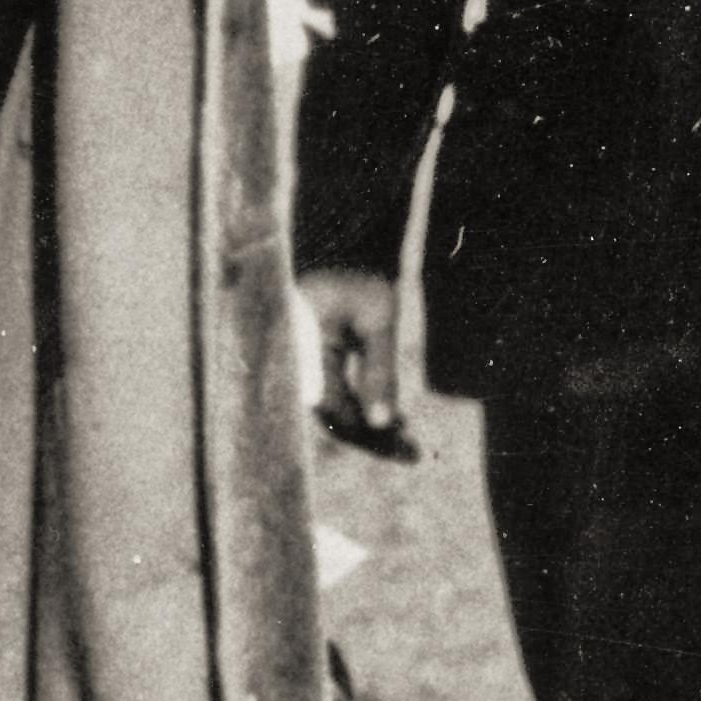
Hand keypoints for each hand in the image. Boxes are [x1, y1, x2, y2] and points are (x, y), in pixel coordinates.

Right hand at [299, 267, 413, 453]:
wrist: (341, 247)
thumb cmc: (360, 275)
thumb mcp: (378, 318)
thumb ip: (379, 372)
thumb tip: (384, 425)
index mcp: (299, 345)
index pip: (332, 407)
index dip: (368, 432)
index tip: (405, 445)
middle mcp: (288, 359)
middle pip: (328, 416)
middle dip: (370, 436)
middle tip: (412, 454)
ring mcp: (294, 364)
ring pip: (329, 410)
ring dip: (365, 425)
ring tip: (405, 435)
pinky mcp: (304, 364)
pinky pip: (328, 396)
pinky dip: (357, 408)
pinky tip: (389, 418)